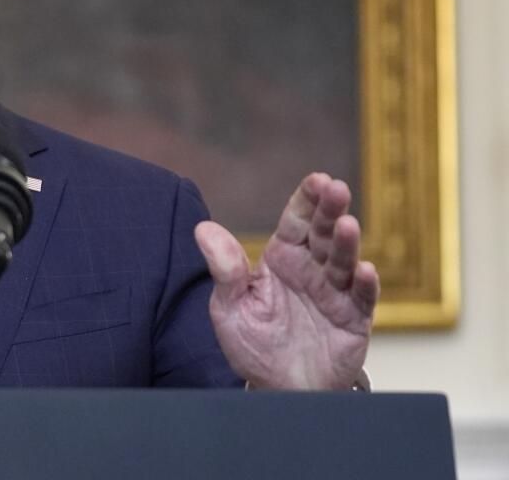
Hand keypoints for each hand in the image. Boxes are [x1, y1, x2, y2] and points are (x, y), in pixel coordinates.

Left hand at [193, 173, 379, 389]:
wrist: (277, 388)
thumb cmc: (253, 344)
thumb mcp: (229, 307)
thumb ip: (224, 269)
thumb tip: (202, 228)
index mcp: (281, 259)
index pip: (296, 222)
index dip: (307, 200)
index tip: (318, 179)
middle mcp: (311, 270)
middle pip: (323, 234)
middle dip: (330, 210)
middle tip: (337, 188)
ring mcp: (335, 294)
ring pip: (343, 262)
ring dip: (347, 243)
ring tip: (347, 224)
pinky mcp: (354, 321)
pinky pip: (361, 300)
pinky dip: (366, 285)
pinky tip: (366, 270)